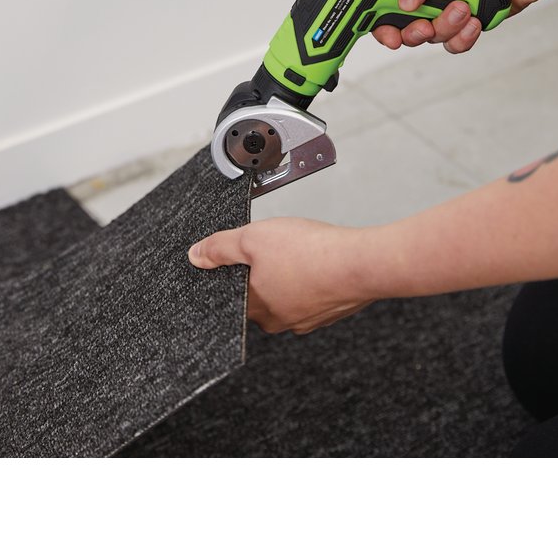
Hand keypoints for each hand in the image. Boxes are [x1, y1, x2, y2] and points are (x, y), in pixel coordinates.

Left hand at [188, 218, 376, 333]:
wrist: (361, 264)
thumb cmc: (311, 253)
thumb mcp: (252, 238)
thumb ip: (220, 247)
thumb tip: (196, 256)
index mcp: (257, 308)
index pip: (232, 296)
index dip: (234, 274)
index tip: (240, 258)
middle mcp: (281, 320)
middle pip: (260, 298)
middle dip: (263, 275)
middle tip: (272, 250)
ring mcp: (308, 319)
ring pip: (288, 297)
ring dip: (289, 278)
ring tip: (298, 253)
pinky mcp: (331, 311)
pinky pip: (313, 296)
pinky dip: (313, 281)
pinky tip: (318, 262)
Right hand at [373, 0, 557, 52]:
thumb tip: (403, 0)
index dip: (373, 10)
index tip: (379, 25)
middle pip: (398, 18)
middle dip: (409, 28)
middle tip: (421, 27)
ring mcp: (448, 1)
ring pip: (426, 33)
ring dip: (443, 28)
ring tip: (465, 11)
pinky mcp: (468, 19)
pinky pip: (452, 41)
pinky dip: (462, 37)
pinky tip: (476, 20)